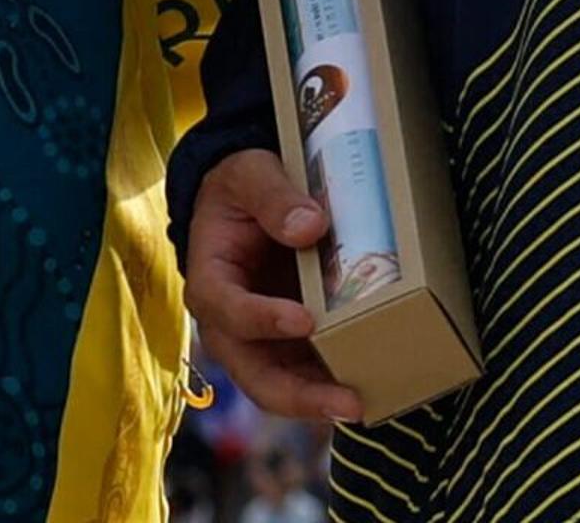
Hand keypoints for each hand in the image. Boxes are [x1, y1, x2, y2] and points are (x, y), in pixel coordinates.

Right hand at [186, 147, 362, 423]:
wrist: (245, 202)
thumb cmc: (241, 189)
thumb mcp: (249, 174)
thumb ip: (274, 196)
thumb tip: (311, 226)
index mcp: (210, 280)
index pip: (228, 309)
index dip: (262, 319)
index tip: (305, 320)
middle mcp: (228, 325)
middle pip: (254, 374)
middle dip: (299, 396)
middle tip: (347, 402)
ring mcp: (259, 342)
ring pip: (281, 388)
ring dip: (321, 402)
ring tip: (365, 405)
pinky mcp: (286, 347)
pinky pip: (306, 377)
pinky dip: (331, 388)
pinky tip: (369, 390)